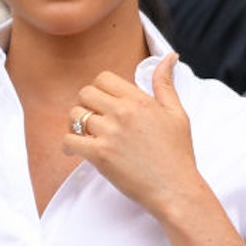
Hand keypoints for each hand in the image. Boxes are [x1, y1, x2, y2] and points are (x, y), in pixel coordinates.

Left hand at [62, 54, 205, 218]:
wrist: (176, 189)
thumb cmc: (177, 153)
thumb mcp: (177, 113)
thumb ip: (165, 83)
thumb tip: (170, 56)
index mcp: (139, 100)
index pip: (103, 78)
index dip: (100, 90)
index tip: (105, 105)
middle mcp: (123, 112)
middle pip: (85, 93)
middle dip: (86, 106)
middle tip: (94, 121)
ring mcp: (110, 133)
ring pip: (74, 115)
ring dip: (75, 125)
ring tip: (85, 136)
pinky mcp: (100, 154)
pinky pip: (68, 140)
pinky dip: (68, 146)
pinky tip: (76, 151)